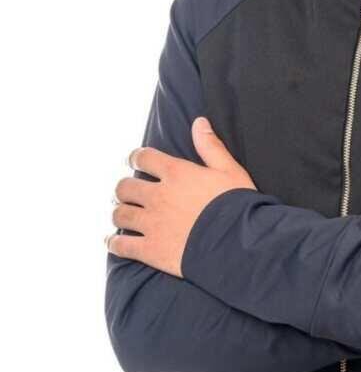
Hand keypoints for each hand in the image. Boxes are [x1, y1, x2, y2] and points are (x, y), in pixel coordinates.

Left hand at [105, 117, 256, 276]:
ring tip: (122, 215)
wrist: (236, 243)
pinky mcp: (150, 250)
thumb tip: (199, 121)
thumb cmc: (237, 204)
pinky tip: (113, 242)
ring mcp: (152, 224)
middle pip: (125, 187)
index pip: (144, 158)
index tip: (133, 160)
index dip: (135, 157)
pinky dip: (114, 243)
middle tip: (127, 193)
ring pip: (120, 215)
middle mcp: (158, 196)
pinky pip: (121, 246)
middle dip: (124, 189)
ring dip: (119, 213)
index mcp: (176, 173)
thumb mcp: (229, 169)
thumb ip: (210, 145)